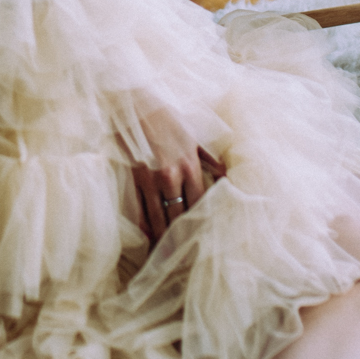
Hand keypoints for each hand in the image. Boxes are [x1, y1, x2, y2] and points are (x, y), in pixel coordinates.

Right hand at [129, 101, 224, 241]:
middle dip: (181, 235)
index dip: (200, 222)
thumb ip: (209, 160)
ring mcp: (150, 178)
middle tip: (184, 254)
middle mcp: (171, 175)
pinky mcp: (133, 178)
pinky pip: (139, 208)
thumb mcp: (192, 136)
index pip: (198, 202)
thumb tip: (227, 176)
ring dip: (162, 235)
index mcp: (189, 164)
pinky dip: (143, 224)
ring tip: (165, 252)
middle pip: (178, 214)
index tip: (202, 236)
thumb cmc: (166, 118)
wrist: (134, 105)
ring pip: (158, 216)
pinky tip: (147, 236)